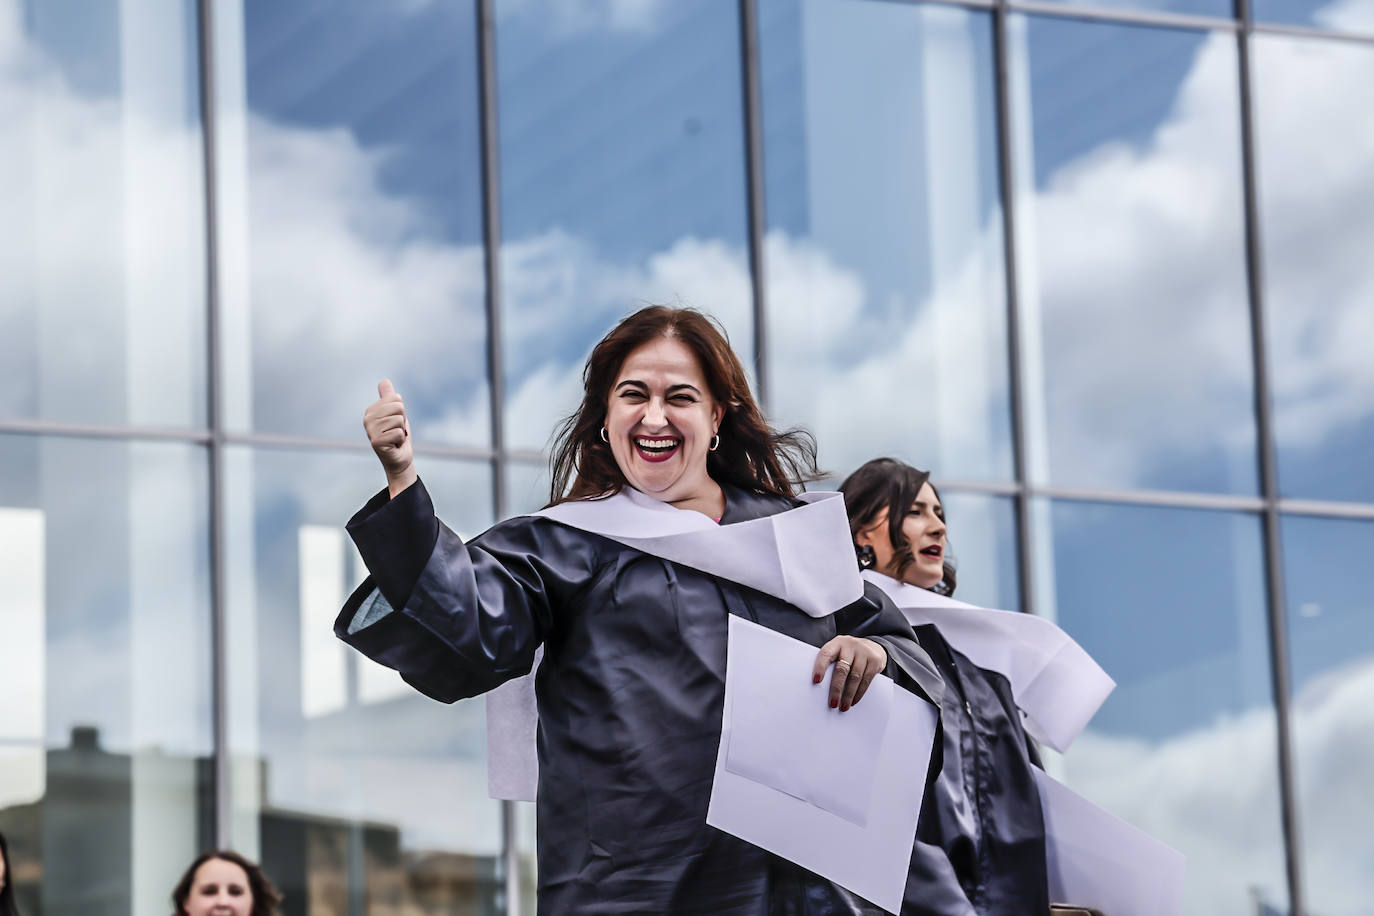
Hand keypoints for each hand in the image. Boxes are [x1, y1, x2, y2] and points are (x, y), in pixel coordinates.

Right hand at [364, 379, 415, 495]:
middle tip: (396, 431)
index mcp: (371, 410)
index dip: (402, 412)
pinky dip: (400, 440)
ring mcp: (370, 431)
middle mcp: (367, 419)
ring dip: (401, 432)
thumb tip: (384, 380)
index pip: (397, 399)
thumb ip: (389, 398)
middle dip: (402, 422)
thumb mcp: (395, 414)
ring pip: (399, 421)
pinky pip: (398, 432)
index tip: (395, 423)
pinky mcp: (376, 442)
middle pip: (399, 408)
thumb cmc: (397, 436)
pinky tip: (394, 445)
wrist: (399, 459)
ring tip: (394, 438)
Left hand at [812, 636, 886, 711]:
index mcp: (836, 643)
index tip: (816, 681)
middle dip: (836, 688)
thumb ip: (831, 664)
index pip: (826, 654)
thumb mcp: (839, 653)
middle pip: (842, 669)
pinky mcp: (875, 660)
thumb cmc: (848, 654)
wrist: (872, 646)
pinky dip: (859, 693)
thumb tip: (821, 689)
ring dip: (848, 695)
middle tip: (833, 704)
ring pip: (855, 676)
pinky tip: (854, 701)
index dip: (820, 667)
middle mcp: (850, 645)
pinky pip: (866, 680)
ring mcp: (864, 651)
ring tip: (843, 707)